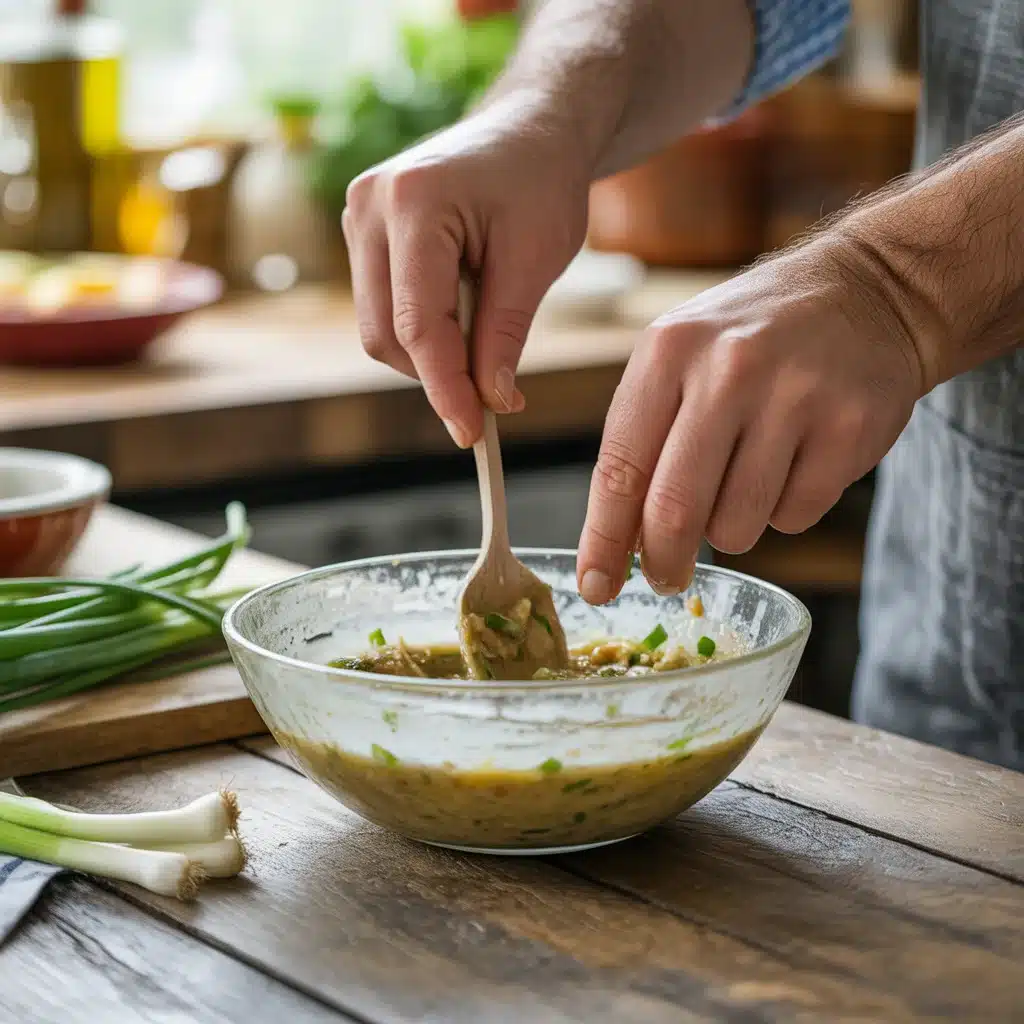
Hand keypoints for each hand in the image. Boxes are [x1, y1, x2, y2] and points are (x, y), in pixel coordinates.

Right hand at [342, 98, 590, 447]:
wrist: (528, 129)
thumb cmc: (541, 182)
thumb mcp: (536, 260)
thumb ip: (505, 334)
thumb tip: (490, 402)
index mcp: (412, 202)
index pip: (418, 325)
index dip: (446, 388)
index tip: (472, 433)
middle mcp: (367, 207)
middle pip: (387, 334)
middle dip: (438, 374)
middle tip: (495, 390)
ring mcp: (357, 219)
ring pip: (379, 328)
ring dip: (430, 353)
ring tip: (485, 328)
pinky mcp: (363, 235)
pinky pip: (383, 308)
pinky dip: (422, 331)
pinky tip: (462, 312)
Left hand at [576, 236, 926, 603]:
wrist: (866, 293)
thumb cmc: (751, 339)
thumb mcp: (681, 359)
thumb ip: (644, 441)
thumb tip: (618, 544)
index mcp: (668, 350)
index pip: (620, 469)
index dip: (603, 540)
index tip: (596, 587)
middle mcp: (729, 369)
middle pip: (675, 510)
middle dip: (663, 562)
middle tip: (665, 579)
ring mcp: (795, 397)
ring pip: (737, 526)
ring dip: (731, 528)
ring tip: (746, 478)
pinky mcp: (851, 428)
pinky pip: (794, 518)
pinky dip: (784, 510)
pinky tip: (795, 462)